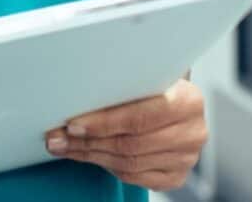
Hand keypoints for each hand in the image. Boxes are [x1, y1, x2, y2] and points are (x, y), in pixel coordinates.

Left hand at [43, 79, 207, 191]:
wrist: (179, 104)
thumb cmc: (157, 85)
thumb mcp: (146, 75)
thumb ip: (124, 81)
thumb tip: (76, 92)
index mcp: (188, 100)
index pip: (139, 116)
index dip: (103, 122)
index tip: (73, 123)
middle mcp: (192, 131)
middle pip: (130, 143)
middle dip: (88, 141)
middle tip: (59, 137)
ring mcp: (186, 158)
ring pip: (128, 162)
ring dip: (91, 155)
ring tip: (66, 146)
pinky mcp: (176, 176)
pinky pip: (134, 177)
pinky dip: (106, 166)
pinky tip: (88, 155)